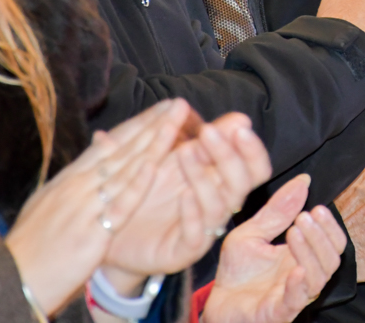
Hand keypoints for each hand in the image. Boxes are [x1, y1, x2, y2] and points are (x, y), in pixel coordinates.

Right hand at [6, 99, 191, 314]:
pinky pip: (118, 207)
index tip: (163, 107)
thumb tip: (97, 148)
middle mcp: (79, 185)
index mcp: (71, 178)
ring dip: (153, 146)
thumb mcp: (51, 201)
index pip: (112, 144)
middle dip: (153, 125)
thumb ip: (76, 176)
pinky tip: (153, 168)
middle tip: (179, 104)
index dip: (139, 124)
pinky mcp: (90, 232)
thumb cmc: (32, 243)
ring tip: (175, 124)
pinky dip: (135, 187)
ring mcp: (84, 206)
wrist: (10, 278)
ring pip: (126, 170)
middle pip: (123, 150)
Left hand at [103, 112, 273, 285]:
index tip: (238, 125)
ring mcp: (203, 229)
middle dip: (230, 155)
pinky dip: (193, 213)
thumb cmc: (142, 191)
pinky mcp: (183, 251)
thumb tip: (220, 113)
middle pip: (243, 182)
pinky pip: (196, 235)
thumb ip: (189, 137)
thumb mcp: (166, 158)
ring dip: (204, 177)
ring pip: (219, 206)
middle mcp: (218, 204)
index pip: (253, 165)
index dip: (251, 147)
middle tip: (209, 132)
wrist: (112, 233)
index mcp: (219, 180)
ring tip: (185, 152)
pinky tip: (184, 195)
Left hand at [202, 176, 345, 322]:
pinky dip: (299, 285)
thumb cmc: (237, 272)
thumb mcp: (254, 232)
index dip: (330, 226)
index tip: (317, 208)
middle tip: (304, 217)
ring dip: (311, 252)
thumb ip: (278, 210)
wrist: (217, 302)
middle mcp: (304, 275)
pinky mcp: (278, 312)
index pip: (332, 242)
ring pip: (319, 277)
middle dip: (322, 235)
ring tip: (293, 232)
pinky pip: (297, 300)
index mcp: (302, 256)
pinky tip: (295, 270)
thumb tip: (303, 182)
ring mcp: (293, 294)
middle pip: (332, 258)